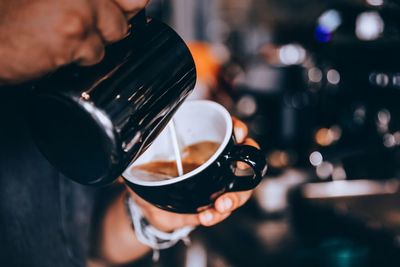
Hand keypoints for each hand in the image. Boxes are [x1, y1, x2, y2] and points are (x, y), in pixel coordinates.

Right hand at [0, 0, 147, 83]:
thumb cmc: (11, 15)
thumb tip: (138, 1)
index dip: (126, 3)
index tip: (125, 7)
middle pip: (129, 6)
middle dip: (110, 20)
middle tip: (79, 21)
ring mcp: (80, 4)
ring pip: (118, 29)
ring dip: (96, 38)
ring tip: (65, 34)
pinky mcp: (74, 32)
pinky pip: (99, 52)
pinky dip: (81, 56)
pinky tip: (56, 47)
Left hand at [127, 117, 259, 231]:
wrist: (148, 210)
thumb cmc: (150, 180)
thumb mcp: (142, 164)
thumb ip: (135, 154)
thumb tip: (125, 145)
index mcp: (203, 146)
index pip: (228, 130)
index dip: (238, 128)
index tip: (237, 131)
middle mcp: (216, 163)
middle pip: (245, 159)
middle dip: (246, 164)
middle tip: (235, 169)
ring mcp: (218, 185)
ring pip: (241, 188)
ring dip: (234, 197)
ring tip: (219, 206)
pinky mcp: (213, 205)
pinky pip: (224, 209)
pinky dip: (217, 214)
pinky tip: (207, 216)